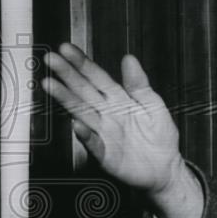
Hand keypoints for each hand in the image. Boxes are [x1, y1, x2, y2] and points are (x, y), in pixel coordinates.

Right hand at [41, 43, 183, 199]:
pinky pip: (93, 143)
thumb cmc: (159, 136)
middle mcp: (107, 114)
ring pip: (82, 113)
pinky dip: (85, 135)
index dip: (83, 63)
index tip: (67, 49)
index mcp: (119, 100)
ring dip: (66, 99)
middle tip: (51, 59)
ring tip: (51, 85)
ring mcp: (104, 133)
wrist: (165, 168)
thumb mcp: (153, 105)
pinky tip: (77, 124)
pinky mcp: (105, 154)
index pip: (97, 78)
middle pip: (84, 91)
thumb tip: (129, 59)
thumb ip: (139, 84)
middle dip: (67, 75)